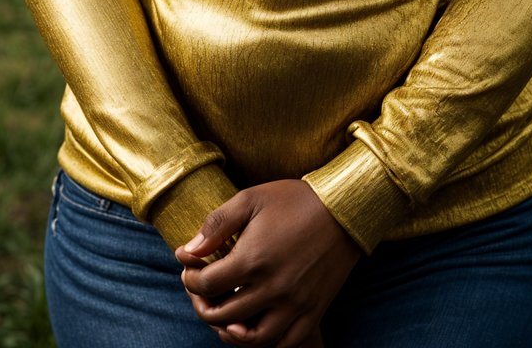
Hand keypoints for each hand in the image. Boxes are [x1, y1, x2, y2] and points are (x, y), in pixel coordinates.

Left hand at [174, 179, 359, 346]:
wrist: (344, 207)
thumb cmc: (295, 199)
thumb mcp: (251, 199)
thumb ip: (216, 225)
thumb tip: (188, 250)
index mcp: (253, 259)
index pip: (206, 284)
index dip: (191, 278)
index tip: (191, 268)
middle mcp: (272, 288)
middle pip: (223, 315)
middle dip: (203, 304)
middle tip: (201, 292)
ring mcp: (294, 304)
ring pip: (252, 338)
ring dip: (230, 331)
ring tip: (224, 316)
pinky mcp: (313, 311)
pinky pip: (285, 343)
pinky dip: (265, 342)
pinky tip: (255, 327)